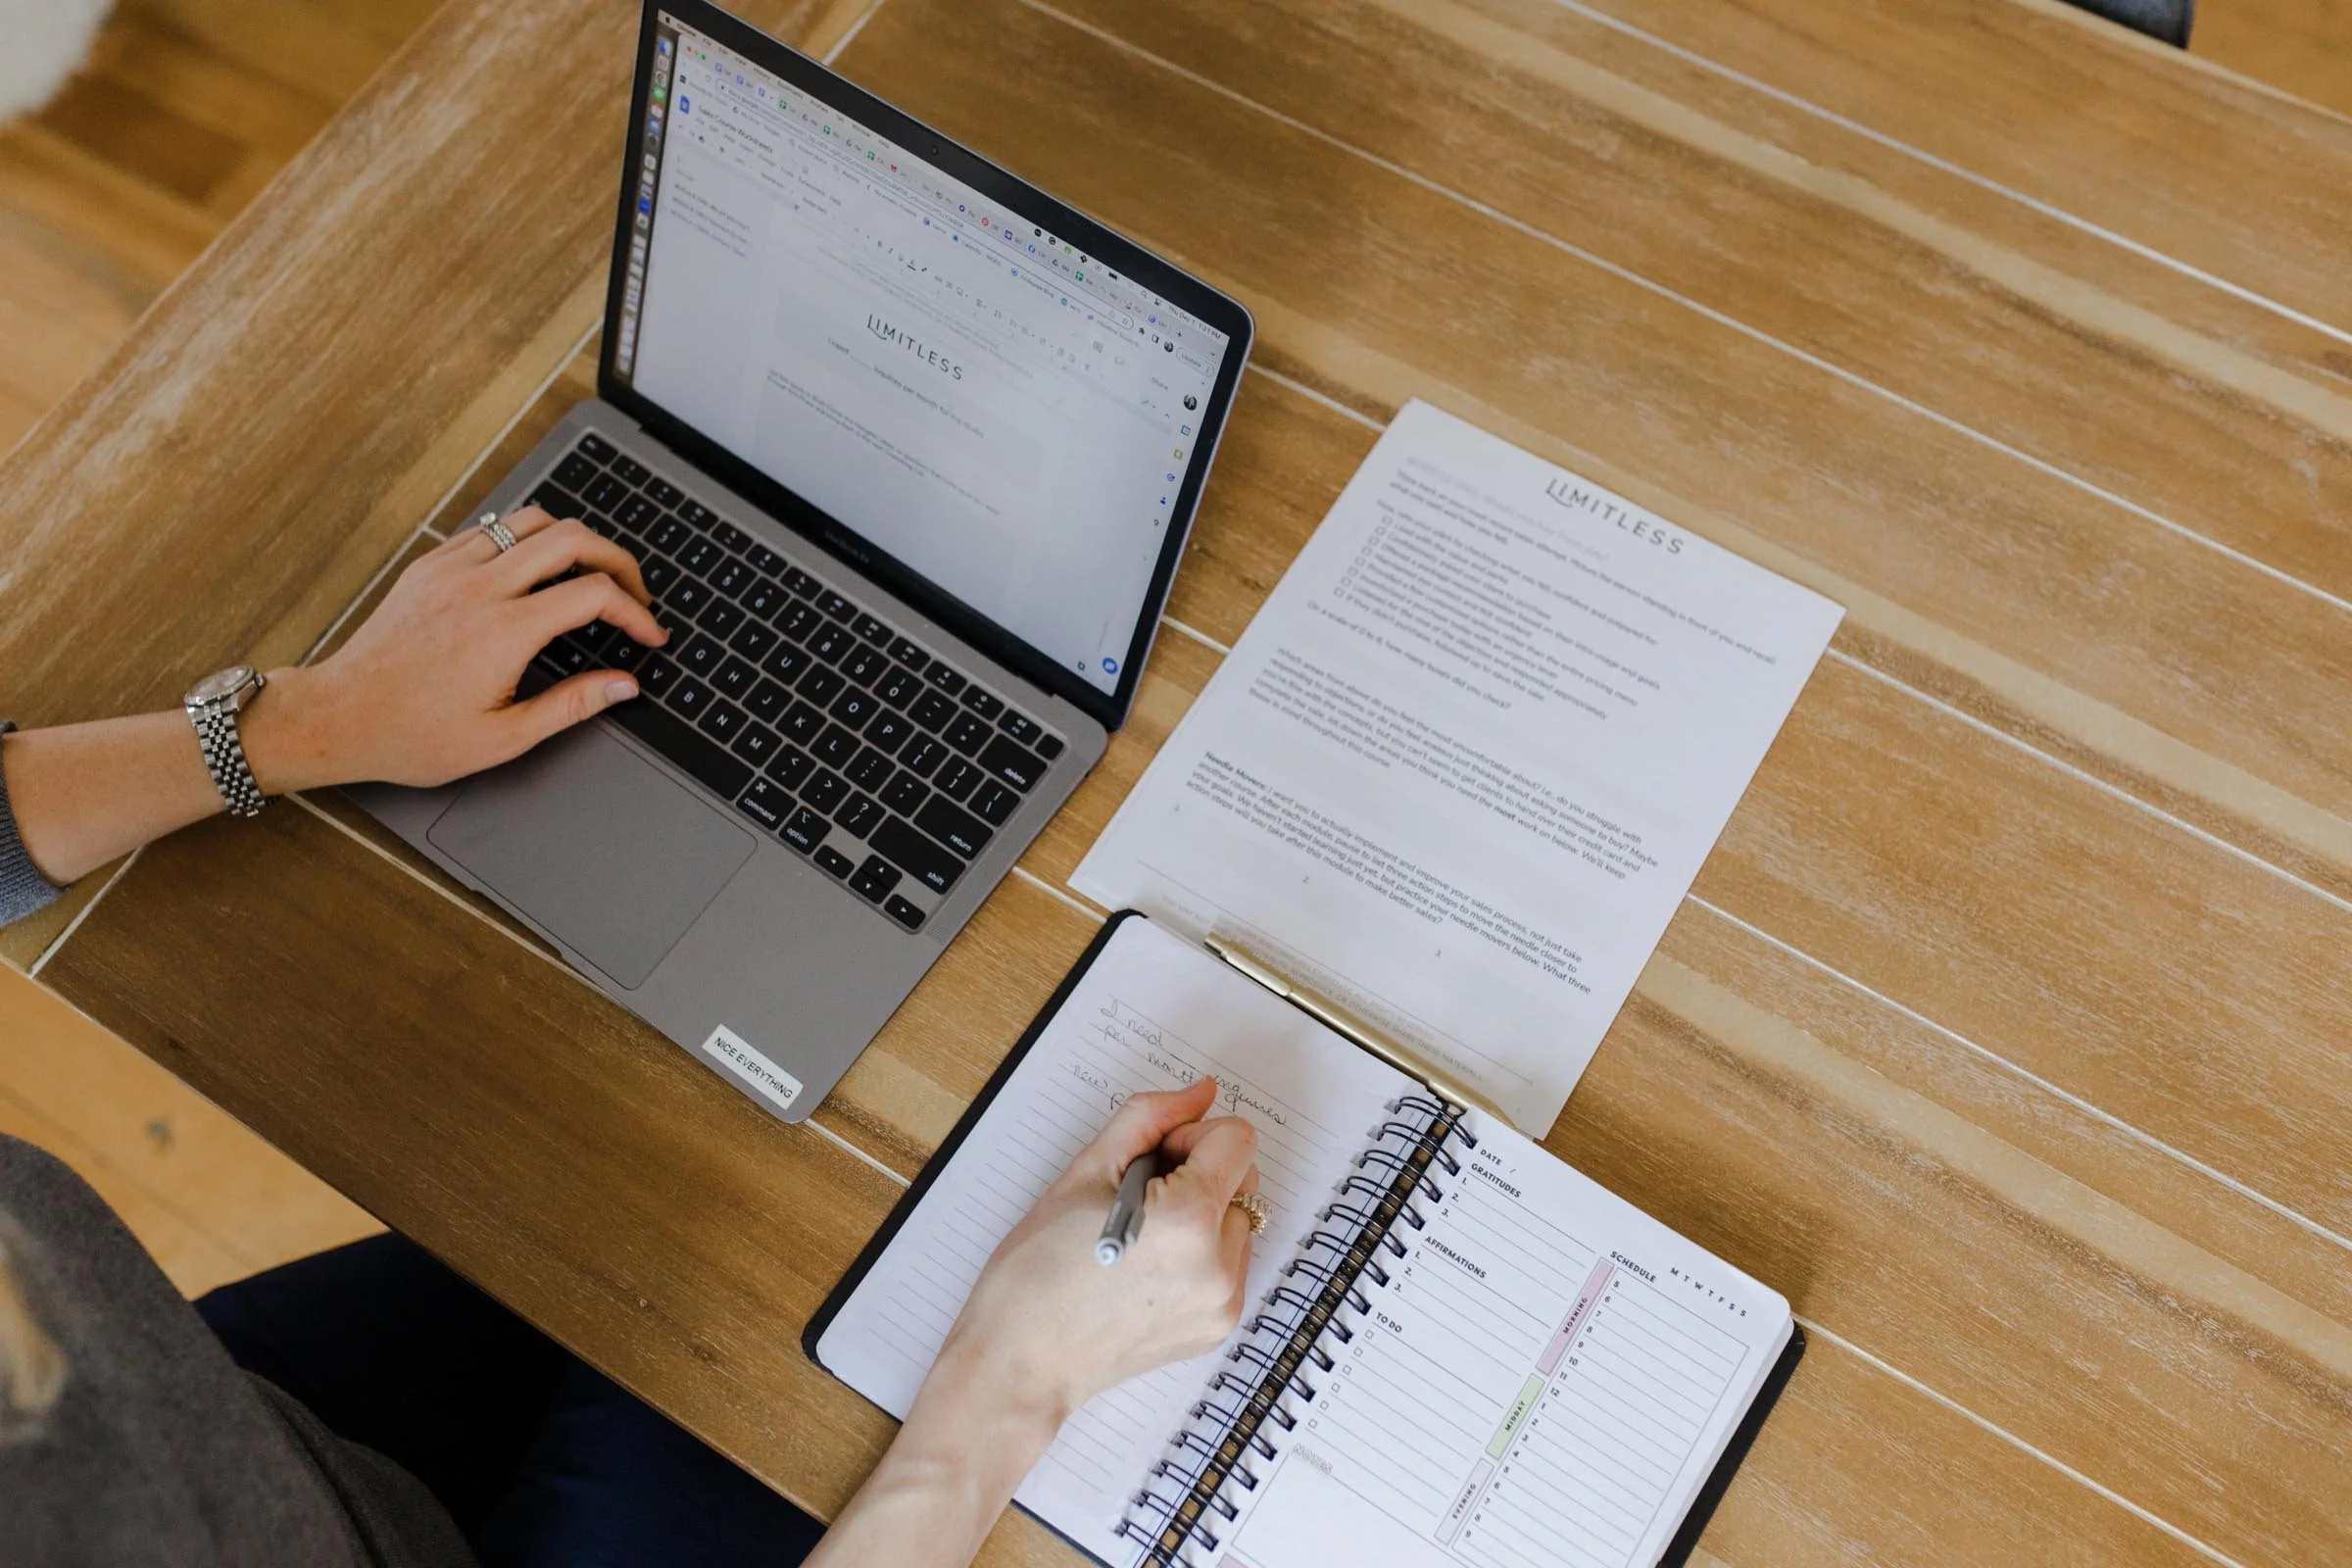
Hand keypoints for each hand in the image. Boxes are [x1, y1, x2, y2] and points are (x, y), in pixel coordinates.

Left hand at [242, 506, 668, 791]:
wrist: (339, 717)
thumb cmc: (414, 736)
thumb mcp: (504, 738)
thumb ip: (572, 705)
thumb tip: (624, 685)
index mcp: (504, 632)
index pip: (594, 594)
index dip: (635, 613)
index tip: (648, 636)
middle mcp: (480, 588)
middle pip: (572, 537)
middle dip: (617, 561)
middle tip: (632, 594)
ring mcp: (451, 569)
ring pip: (532, 519)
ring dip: (573, 541)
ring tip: (588, 576)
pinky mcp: (429, 566)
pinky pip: (491, 529)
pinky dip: (525, 540)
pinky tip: (534, 573)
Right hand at [805, 1080, 1258, 1567]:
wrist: (1019, 1362)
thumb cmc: (1035, 1271)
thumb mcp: (1084, 1172)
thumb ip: (1149, 1119)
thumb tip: (1202, 1092)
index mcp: (1189, 1221)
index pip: (1236, 1139)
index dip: (1190, 1137)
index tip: (1148, 1163)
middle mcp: (1220, 1267)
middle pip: (1244, 1177)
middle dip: (1198, 1172)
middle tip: (1134, 1200)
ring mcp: (1223, 1304)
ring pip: (1239, 1219)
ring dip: (1202, 1212)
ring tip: (1138, 1239)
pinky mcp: (1217, 1327)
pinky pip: (1230, 1262)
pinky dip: (1200, 1251)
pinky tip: (1147, 1267)